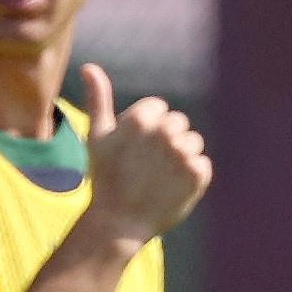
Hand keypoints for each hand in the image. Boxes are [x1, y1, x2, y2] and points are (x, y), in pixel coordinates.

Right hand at [80, 62, 211, 249]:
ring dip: (180, 159)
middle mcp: (164, 131)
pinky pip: (202, 165)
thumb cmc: (105, 179)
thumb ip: (98, 99)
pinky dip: (190, 178)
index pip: (159, 109)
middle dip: (165, 142)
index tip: (134, 153)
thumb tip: (89, 66)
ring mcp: (183, 153)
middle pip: (178, 124)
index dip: (146, 131)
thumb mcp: (96, 137)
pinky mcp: (198, 174)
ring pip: (193, 143)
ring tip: (158, 180)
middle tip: (146, 168)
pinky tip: (170, 189)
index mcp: (140, 118)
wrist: (118, 224)